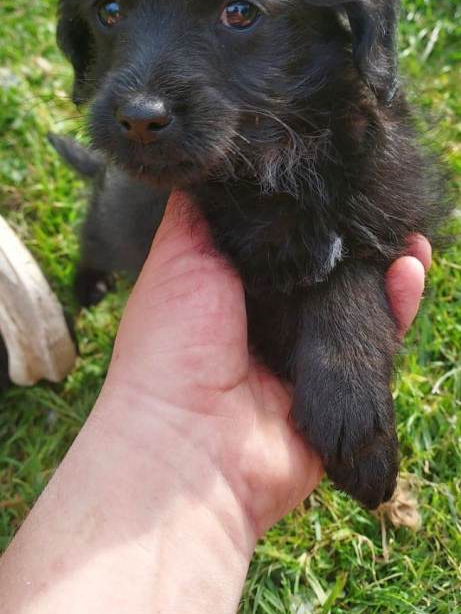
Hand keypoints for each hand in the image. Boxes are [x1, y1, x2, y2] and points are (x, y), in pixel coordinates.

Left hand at [105, 193, 429, 538]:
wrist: (192, 447)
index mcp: (233, 287)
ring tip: (408, 230)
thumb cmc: (170, 349)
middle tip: (381, 200)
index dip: (308, 213)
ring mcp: (310, 351)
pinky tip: (411, 268)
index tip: (334, 180)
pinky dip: (400, 303)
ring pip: (361, 298)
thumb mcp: (176, 259)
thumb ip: (201, 214)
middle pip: (327, 265)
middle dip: (354, 235)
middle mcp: (273, 316)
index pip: (282, 239)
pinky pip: (381, 339)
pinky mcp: (344, 383)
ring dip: (387, 263)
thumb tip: (217, 167)